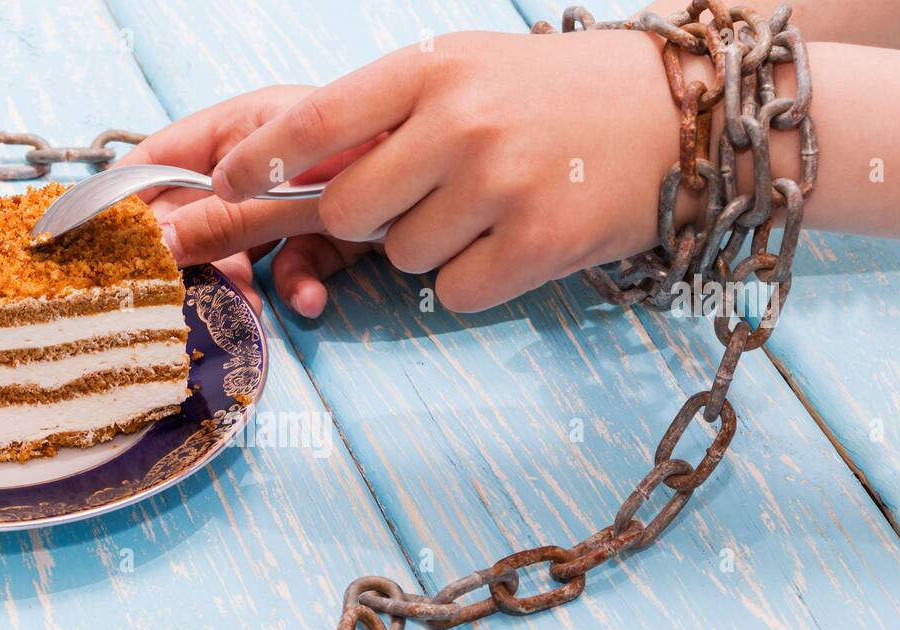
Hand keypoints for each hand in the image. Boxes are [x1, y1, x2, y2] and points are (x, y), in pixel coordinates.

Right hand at [119, 87, 374, 317]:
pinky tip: (309, 303)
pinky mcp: (331, 234)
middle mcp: (262, 163)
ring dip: (244, 283)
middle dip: (192, 259)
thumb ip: (226, 220)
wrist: (473, 166)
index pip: (156, 160)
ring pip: (244, 250)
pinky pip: (294, 264)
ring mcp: (295, 199)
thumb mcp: (291, 193)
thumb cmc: (381, 156)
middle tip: (183, 295)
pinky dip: (298, 286)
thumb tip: (157, 249)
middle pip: (196, 215)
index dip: (125, 202)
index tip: (104, 249)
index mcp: (241, 130)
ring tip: (249, 306)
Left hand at [211, 29, 688, 311]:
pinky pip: (454, 293)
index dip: (256, 163)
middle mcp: (460, 120)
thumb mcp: (464, 71)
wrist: (675, 114)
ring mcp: (501, 183)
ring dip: (431, 247)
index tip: (223, 184)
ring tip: (490, 206)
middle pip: (345, 210)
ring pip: (402, 258)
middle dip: (364, 220)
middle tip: (416, 197)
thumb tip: (290, 173)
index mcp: (430, 66)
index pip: (312, 122)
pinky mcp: (537, 244)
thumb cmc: (549, 95)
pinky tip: (517, 238)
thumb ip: (383, 114)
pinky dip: (475, 278)